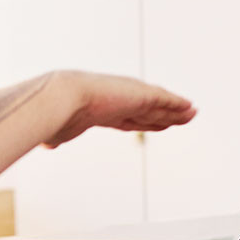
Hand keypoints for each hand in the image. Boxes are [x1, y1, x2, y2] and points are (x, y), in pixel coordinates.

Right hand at [43, 71, 194, 146]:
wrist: (61, 100)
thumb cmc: (55, 115)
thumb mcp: (57, 130)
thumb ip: (57, 137)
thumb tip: (46, 144)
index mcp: (102, 110)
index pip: (127, 118)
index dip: (142, 121)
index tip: (153, 124)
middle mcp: (118, 102)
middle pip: (148, 111)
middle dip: (164, 115)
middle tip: (180, 117)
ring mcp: (130, 97)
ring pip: (161, 106)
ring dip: (177, 110)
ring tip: (192, 112)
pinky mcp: (142, 95)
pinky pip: (166, 100)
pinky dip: (178, 104)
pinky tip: (190, 107)